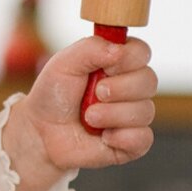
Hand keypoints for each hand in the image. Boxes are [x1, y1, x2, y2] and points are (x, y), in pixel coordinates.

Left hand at [1, 35, 156, 190]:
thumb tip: (120, 50)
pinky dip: (121, 137)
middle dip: (119, 88)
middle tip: (96, 93)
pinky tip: (103, 137)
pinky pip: (143, 138)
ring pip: (145, 110)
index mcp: (118, 63)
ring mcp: (134, 115)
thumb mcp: (64, 63)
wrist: (42, 132)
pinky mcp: (133, 142)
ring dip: (112, 114)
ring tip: (89, 117)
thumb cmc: (54, 95)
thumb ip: (91, 48)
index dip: (128, 58)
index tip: (106, 67)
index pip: (142, 52)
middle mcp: (131, 87)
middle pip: (149, 80)